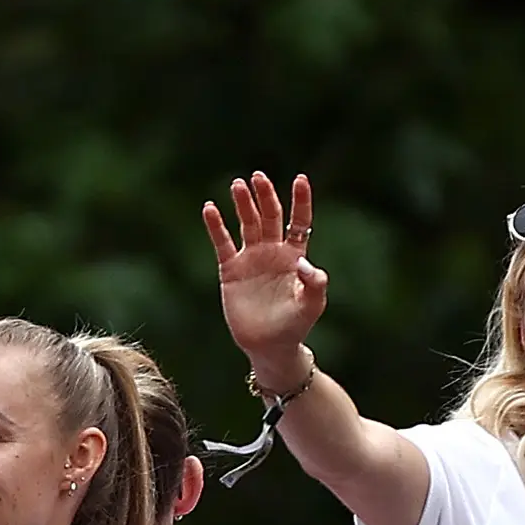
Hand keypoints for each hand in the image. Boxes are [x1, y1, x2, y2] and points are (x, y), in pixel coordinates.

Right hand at [202, 172, 327, 385]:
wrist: (269, 346)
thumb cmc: (295, 326)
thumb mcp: (311, 305)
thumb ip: (315, 284)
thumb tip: (306, 264)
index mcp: (295, 256)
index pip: (299, 221)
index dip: (301, 200)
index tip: (301, 179)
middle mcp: (272, 252)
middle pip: (270, 216)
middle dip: (265, 196)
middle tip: (258, 177)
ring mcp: (251, 259)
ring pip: (247, 224)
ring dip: (243, 204)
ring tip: (238, 185)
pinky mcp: (231, 270)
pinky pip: (223, 243)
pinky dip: (216, 226)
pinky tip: (210, 208)